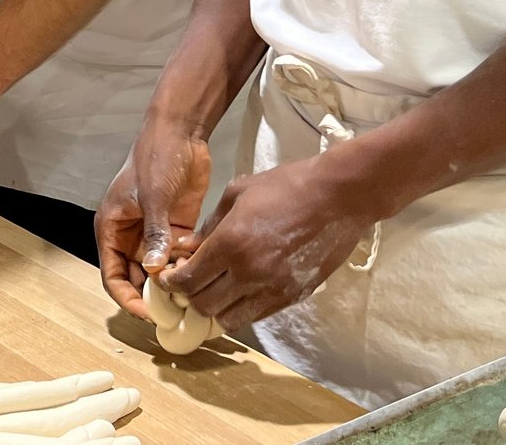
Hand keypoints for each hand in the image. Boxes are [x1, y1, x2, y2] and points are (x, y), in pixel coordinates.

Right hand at [96, 122, 212, 320]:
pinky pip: (178, 258)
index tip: (147, 314)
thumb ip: (154, 233)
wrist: (181, 133)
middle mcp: (130, 236)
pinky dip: (187, 266)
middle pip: (135, 279)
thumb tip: (153, 270)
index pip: (112, 276)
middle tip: (174, 311)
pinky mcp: (175, 230)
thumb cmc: (155, 159)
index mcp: (112, 228)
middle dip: (152, 296)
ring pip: (158, 271)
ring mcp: (154, 234)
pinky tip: (201, 269)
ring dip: (172, 282)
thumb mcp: (153, 196)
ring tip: (190, 293)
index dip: (127, 298)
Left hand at [169, 153, 382, 329]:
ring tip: (213, 293)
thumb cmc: (286, 186)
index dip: (171, 284)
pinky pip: (256, 315)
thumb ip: (209, 225)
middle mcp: (248, 272)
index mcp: (230, 243)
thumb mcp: (237, 193)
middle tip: (188, 285)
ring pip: (229, 319)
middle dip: (189, 297)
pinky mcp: (293, 296)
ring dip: (215, 309)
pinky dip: (241, 309)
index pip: (188, 280)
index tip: (167, 279)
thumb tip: (188, 248)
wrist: (338, 196)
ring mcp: (273, 289)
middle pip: (203, 305)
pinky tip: (239, 293)